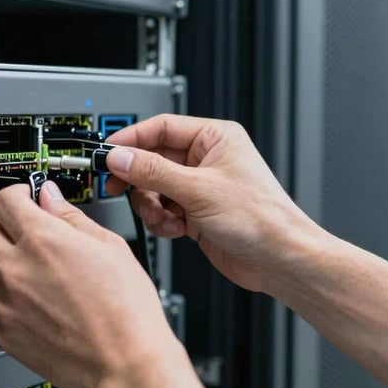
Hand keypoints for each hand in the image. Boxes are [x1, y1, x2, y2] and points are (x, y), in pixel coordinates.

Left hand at [0, 181, 179, 387]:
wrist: (126, 364)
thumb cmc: (127, 310)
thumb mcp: (109, 246)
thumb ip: (71, 217)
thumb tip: (50, 199)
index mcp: (43, 240)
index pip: (3, 200)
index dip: (16, 194)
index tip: (24, 199)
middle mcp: (16, 269)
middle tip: (18, 229)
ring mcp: (5, 304)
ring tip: (24, 266)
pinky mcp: (4, 334)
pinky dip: (2, 297)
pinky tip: (29, 298)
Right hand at [105, 114, 319, 293]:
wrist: (279, 260)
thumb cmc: (261, 218)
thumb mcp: (198, 190)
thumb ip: (153, 171)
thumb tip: (120, 157)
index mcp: (213, 138)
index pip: (160, 127)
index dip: (131, 139)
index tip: (108, 153)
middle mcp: (205, 159)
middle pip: (151, 159)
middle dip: (138, 178)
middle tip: (118, 187)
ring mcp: (199, 187)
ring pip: (152, 187)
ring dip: (151, 205)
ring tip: (163, 217)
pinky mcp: (194, 212)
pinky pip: (162, 209)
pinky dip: (162, 220)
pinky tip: (177, 228)